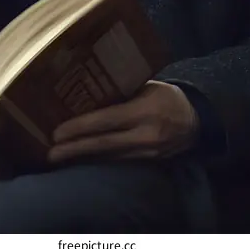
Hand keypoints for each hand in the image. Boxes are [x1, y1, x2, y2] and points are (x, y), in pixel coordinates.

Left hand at [49, 81, 198, 162]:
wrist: (198, 119)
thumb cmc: (167, 96)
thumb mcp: (147, 86)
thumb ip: (123, 90)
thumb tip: (90, 89)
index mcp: (144, 111)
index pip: (106, 121)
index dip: (80, 128)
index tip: (57, 132)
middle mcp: (145, 135)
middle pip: (103, 145)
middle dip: (74, 149)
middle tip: (51, 152)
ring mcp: (148, 153)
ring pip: (109, 157)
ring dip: (83, 158)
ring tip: (60, 157)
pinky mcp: (149, 163)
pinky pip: (119, 162)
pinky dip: (99, 160)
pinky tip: (83, 159)